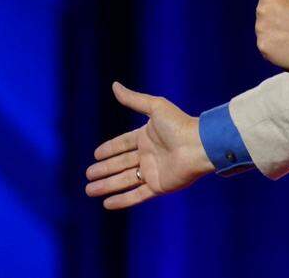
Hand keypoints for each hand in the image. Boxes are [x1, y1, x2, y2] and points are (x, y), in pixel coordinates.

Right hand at [85, 82, 213, 209]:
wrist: (200, 146)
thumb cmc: (180, 125)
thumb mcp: (155, 107)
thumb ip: (133, 99)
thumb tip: (114, 85)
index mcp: (148, 137)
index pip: (123, 144)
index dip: (109, 149)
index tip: (95, 155)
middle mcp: (149, 155)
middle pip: (121, 164)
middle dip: (104, 169)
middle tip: (88, 174)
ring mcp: (154, 171)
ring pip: (125, 180)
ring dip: (107, 186)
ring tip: (89, 190)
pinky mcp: (159, 186)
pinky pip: (137, 195)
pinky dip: (122, 201)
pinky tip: (107, 204)